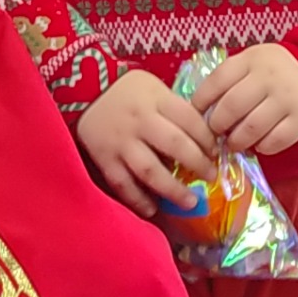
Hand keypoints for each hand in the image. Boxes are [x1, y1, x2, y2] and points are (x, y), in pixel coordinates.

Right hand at [75, 70, 216, 220]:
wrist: (82, 90)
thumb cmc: (125, 90)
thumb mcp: (153, 87)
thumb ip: (174, 109)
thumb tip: (202, 140)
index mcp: (155, 98)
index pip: (190, 119)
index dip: (207, 139)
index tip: (215, 152)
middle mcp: (140, 120)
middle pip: (175, 145)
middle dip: (198, 164)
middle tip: (210, 177)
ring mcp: (121, 142)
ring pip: (150, 170)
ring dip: (173, 189)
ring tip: (190, 202)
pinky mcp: (104, 158)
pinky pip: (123, 183)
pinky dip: (138, 199)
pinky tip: (153, 209)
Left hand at [191, 45, 297, 156]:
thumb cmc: (275, 70)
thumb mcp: (252, 63)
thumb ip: (230, 80)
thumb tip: (200, 110)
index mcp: (250, 60)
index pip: (216, 81)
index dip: (201, 101)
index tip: (197, 114)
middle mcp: (268, 77)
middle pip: (231, 107)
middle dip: (217, 126)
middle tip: (216, 133)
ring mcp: (287, 98)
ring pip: (252, 128)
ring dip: (237, 141)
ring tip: (235, 142)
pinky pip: (275, 141)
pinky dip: (262, 147)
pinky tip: (259, 144)